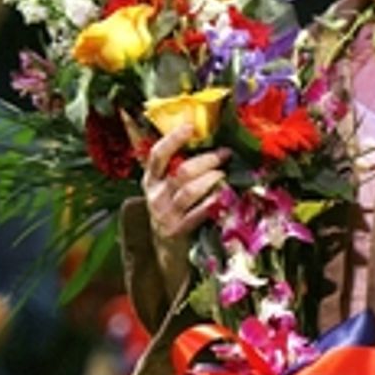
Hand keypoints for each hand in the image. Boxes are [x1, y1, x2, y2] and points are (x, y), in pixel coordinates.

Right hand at [143, 123, 227, 240]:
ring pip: (189, 191)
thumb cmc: (172, 209)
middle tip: (224, 153)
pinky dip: (212, 203)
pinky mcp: (177, 230)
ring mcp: (165, 214)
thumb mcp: (167, 188)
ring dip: (210, 179)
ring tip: (223, 174)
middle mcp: (155, 195)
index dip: (173, 139)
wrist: (165, 248)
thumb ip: (178, 167)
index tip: (191, 127)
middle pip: (181, 172)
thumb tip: (206, 140)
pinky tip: (223, 197)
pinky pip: (197, 213)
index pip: (157, 155)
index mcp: (151, 179)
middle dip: (206, 160)